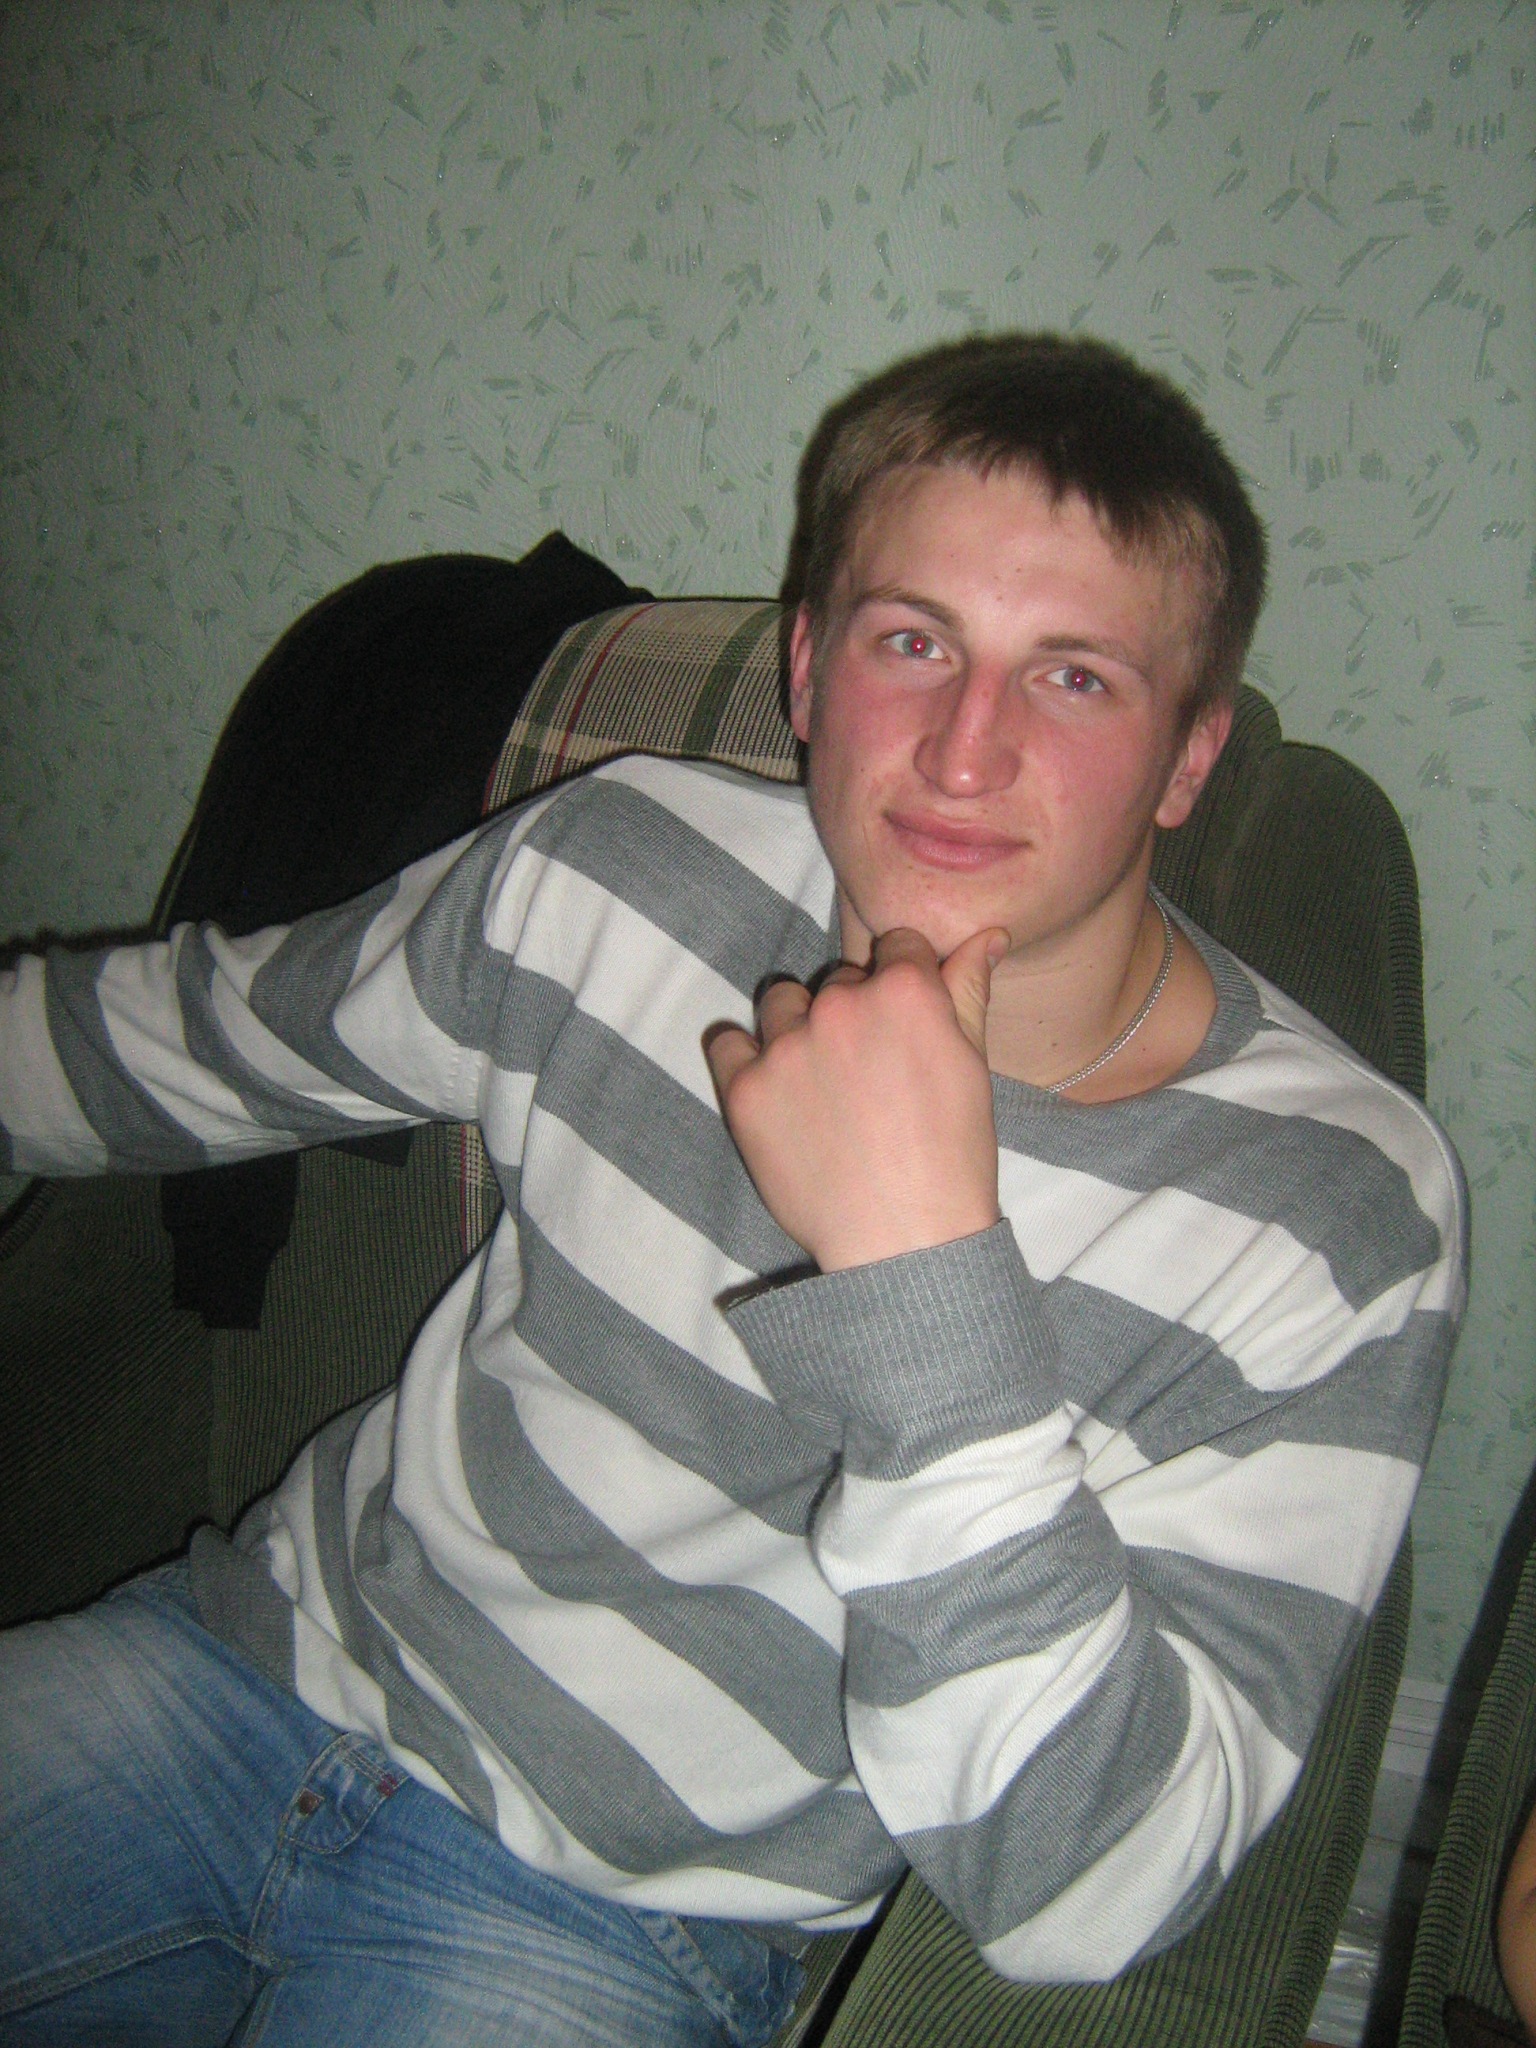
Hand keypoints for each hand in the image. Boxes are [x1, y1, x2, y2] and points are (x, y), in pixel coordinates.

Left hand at [705, 926, 1007, 1271]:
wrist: (904, 1241)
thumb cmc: (951, 1158)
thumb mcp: (971, 1067)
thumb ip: (967, 992)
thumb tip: (986, 935)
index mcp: (905, 991)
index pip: (896, 945)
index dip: (904, 979)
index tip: (904, 1020)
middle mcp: (842, 1005)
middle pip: (841, 978)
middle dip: (855, 1011)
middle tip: (869, 1070)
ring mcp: (787, 1046)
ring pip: (782, 1002)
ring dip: (798, 1027)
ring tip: (821, 1081)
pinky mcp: (746, 1089)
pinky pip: (727, 1043)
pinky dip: (745, 1058)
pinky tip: (773, 1089)